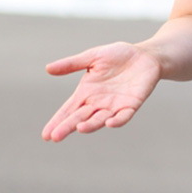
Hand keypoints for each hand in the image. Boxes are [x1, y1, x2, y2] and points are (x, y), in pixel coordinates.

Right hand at [41, 42, 161, 141]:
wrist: (145, 55)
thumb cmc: (119, 55)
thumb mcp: (93, 57)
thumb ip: (72, 64)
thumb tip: (48, 68)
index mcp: (86, 93)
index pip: (68, 110)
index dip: (57, 121)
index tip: (45, 135)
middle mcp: (98, 102)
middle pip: (80, 118)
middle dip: (68, 127)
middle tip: (55, 137)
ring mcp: (115, 105)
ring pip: (100, 119)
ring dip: (90, 125)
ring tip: (80, 128)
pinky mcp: (132, 104)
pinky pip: (124, 116)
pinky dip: (117, 120)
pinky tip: (110, 122)